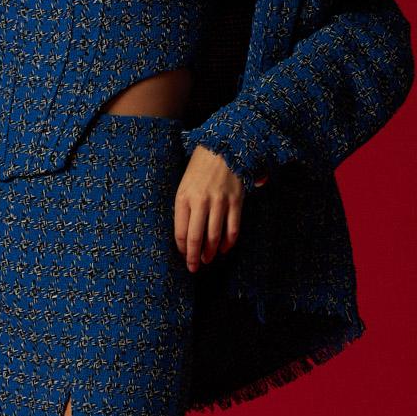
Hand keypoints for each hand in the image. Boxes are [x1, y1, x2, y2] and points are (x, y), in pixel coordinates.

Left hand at [174, 146, 247, 273]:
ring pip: (215, 237)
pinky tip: (224, 249)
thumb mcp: (184, 185)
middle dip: (194, 257)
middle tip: (193, 267)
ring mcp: (220, 202)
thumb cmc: (199, 169)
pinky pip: (233, 229)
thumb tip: (185, 235)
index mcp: (183, 197)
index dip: (181, 249)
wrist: (222, 147)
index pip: (180, 232)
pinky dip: (228, 243)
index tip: (183, 256)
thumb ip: (184, 208)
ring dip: (211, 253)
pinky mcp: (236, 201)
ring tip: (208, 260)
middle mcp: (201, 201)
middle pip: (196, 238)